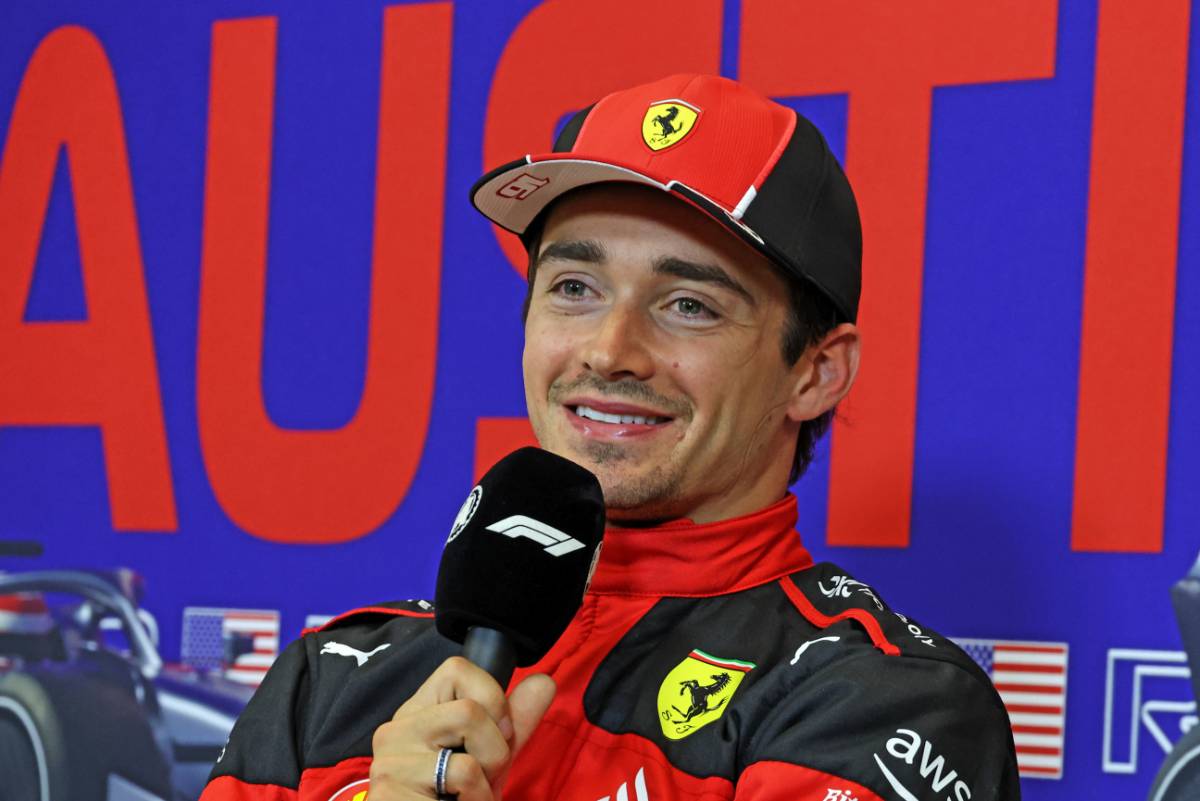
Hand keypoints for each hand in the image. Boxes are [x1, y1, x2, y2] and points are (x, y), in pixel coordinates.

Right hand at [369, 656, 555, 800]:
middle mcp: (395, 730)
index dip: (492, 699)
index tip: (497, 736)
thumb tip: (544, 681)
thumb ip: (516, 721)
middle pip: (469, 710)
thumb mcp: (493, 757)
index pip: (456, 669)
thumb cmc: (461, 799)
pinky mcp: (388, 792)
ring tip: (465, 798)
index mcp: (417, 713)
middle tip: (478, 780)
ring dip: (483, 785)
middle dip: (495, 753)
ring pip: (467, 753)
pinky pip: (461, 780)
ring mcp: (387, 762)